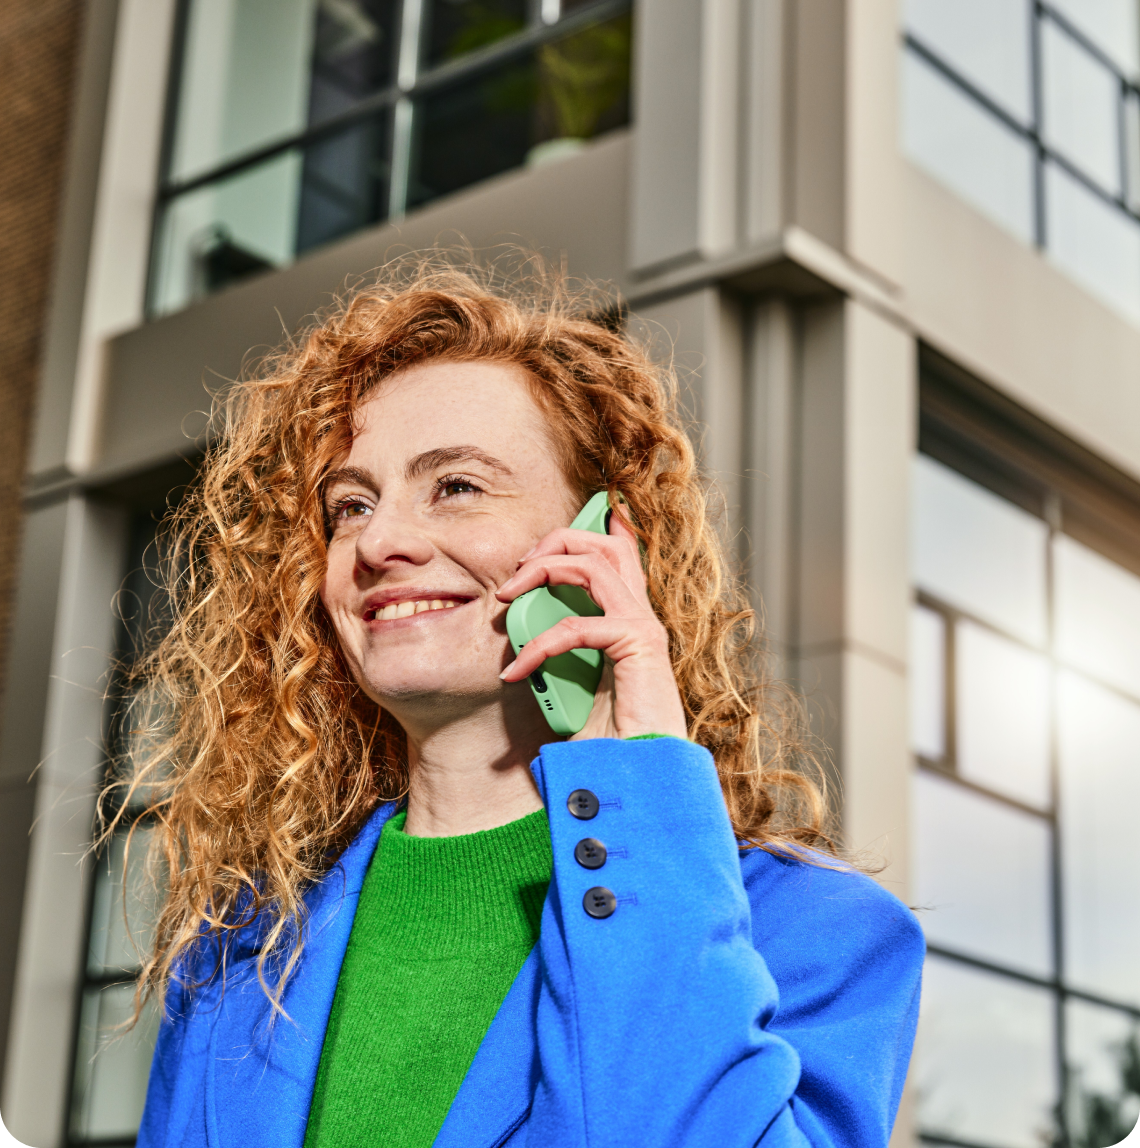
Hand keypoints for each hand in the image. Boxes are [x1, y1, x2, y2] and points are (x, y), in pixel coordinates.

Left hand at [495, 511, 687, 740]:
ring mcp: (642, 627)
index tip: (554, 534)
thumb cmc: (612, 744)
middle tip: (514, 574)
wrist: (642, 779)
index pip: (618, 555)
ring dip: (543, 569)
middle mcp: (640, 616)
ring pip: (593, 562)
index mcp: (628, 622)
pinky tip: (515, 672)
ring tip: (507, 597)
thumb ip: (557, 664)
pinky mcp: (638, 645)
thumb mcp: (574, 693)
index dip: (592, 530)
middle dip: (553, 543)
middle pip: (602, 544)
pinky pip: (577, 625)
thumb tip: (516, 655)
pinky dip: (539, 644)